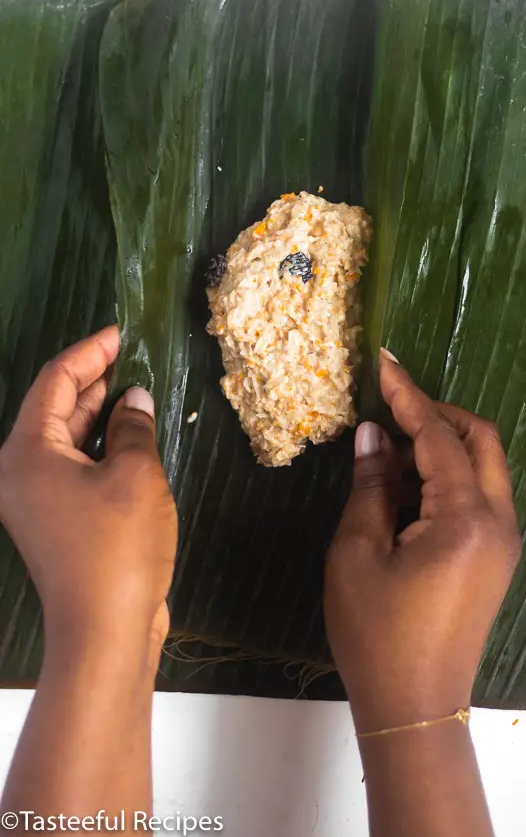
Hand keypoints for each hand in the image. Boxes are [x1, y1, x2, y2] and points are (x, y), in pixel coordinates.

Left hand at [0, 326, 176, 664]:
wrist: (105, 631)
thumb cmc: (117, 545)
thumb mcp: (135, 474)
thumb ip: (133, 426)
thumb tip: (135, 398)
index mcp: (26, 453)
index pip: (56, 381)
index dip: (90, 352)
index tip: (122, 333)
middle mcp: (20, 471)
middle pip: (56, 409)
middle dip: (96, 381)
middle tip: (135, 357)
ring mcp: (36, 499)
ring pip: (67, 439)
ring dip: (101, 415)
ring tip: (138, 390)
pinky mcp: (56, 521)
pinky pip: (75, 468)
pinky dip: (101, 447)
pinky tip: (132, 437)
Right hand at [324, 350, 520, 732]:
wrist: (414, 707)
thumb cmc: (377, 633)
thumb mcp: (357, 552)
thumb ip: (370, 486)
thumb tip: (374, 435)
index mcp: (466, 519)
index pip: (439, 437)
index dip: (408, 397)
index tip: (383, 363)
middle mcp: (499, 523)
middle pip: (479, 441)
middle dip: (437, 414)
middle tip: (389, 407)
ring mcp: (503, 543)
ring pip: (482, 467)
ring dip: (441, 446)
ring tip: (387, 451)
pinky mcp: (494, 559)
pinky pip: (478, 497)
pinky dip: (445, 478)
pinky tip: (404, 487)